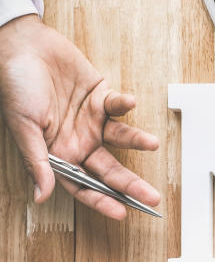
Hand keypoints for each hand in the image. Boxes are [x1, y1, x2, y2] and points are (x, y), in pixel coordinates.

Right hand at [0, 14, 159, 219]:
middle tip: (152, 198)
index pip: (83, 185)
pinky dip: (124, 105)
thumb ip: (38, 161)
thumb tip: (42, 196)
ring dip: (136, 141)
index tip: (121, 213)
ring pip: (120, 138)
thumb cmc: (15, 87)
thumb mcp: (24, 128)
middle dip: (130, 184)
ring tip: (152, 144)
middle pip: (109, 169)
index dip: (101, 200)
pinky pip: (118, 106)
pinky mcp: (101, 96)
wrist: (21, 48)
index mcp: (58, 153)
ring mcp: (91, 119)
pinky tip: (129, 102)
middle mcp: (78, 140)